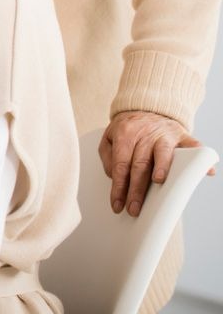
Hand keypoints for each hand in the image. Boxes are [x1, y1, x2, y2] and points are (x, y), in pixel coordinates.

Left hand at [99, 110, 213, 215]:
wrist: (147, 107)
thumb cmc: (128, 128)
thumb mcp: (109, 137)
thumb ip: (107, 157)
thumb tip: (114, 177)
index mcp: (125, 134)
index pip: (121, 165)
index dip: (119, 187)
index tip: (117, 205)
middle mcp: (145, 133)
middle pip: (140, 165)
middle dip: (136, 190)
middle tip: (134, 209)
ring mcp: (165, 134)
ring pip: (163, 154)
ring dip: (162, 168)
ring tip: (159, 183)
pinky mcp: (182, 135)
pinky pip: (193, 146)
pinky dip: (200, 157)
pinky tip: (207, 171)